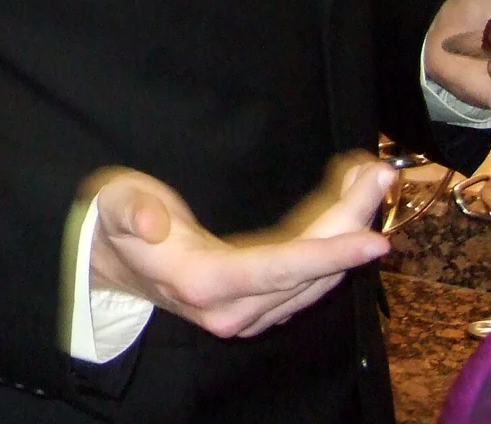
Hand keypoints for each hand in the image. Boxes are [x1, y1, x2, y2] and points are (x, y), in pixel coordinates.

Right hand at [88, 153, 391, 338]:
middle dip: (350, 222)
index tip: (374, 239)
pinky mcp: (258, 309)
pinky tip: (345, 209)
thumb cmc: (114, 223)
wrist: (112, 262)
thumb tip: (153, 220)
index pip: (277, 269)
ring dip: (348, 229)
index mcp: (202, 284)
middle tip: (379, 175)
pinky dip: (332, 245)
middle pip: (308, 269)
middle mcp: (232, 311)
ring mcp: (248, 315)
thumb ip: (130, 210)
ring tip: (369, 180)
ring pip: (315, 276)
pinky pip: (307, 279)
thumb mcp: (113, 203)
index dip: (327, 254)